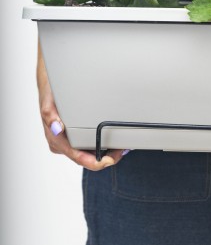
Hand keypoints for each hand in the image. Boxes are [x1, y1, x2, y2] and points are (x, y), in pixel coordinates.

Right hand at [38, 52, 125, 169]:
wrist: (51, 87)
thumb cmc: (51, 96)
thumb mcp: (50, 103)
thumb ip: (50, 116)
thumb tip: (56, 128)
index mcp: (56, 140)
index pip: (77, 157)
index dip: (93, 162)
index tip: (107, 161)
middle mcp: (62, 144)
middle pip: (85, 158)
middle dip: (104, 158)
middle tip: (121, 152)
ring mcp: (69, 142)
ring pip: (88, 154)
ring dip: (105, 153)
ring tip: (121, 148)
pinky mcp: (75, 137)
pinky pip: (89, 146)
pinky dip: (102, 146)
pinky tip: (114, 143)